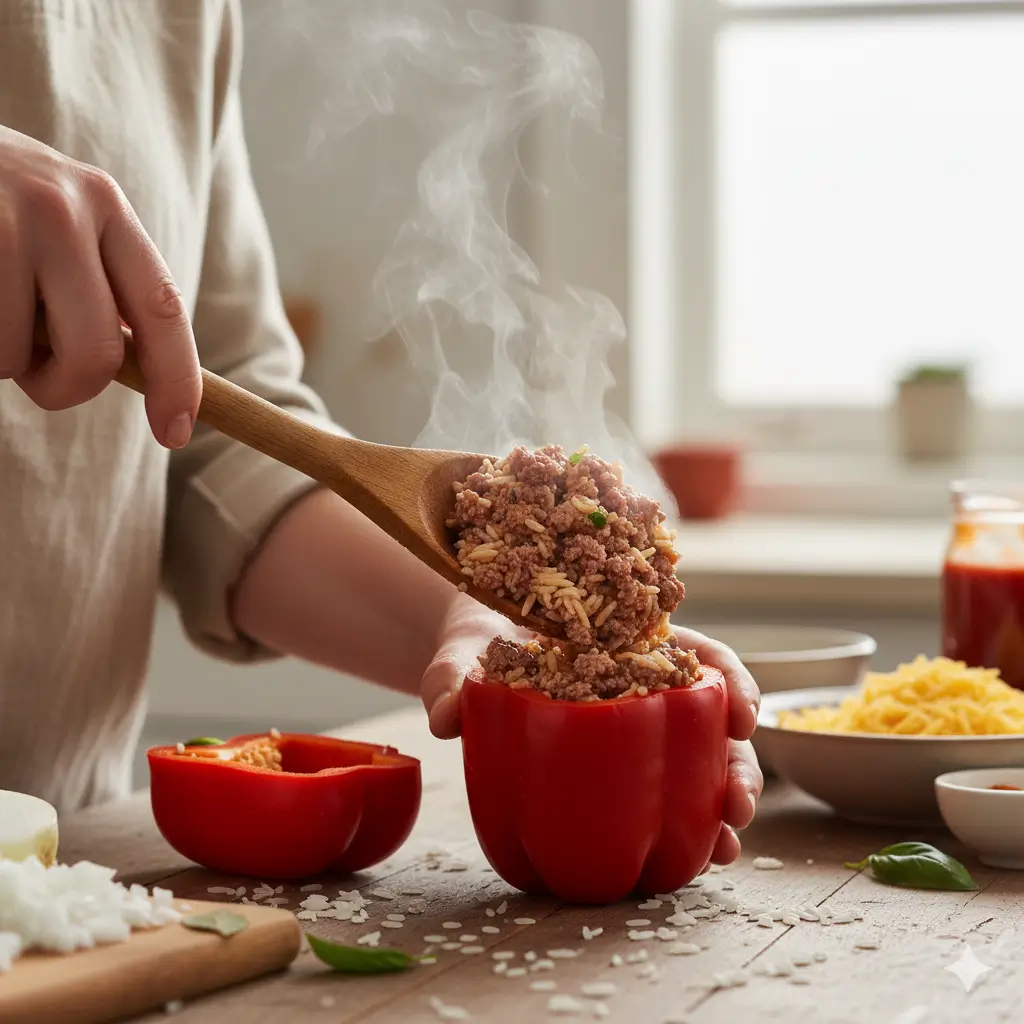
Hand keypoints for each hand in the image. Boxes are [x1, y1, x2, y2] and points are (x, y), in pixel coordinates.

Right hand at [0, 125, 200, 446]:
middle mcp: (63, 207)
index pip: (163, 309)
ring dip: (1, 359)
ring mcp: (4, 220)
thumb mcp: (55, 222)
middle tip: (32, 371)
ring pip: (16, 357)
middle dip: (65, 387)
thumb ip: (96, 284)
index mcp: (106, 206)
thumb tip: (143, 375)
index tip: (175, 432)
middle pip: (96, 354)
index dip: (177, 380)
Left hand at [420, 603, 763, 865]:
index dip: (728, 680)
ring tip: (723, 848)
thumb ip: (453, 675)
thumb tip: (446, 718)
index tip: (742, 713)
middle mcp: (641, 684)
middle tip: (739, 805)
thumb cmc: (477, 641)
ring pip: (696, 763)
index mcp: (623, 639)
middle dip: (738, 763)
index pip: (695, 652)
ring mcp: (632, 729)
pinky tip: (690, 859)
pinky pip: (659, 794)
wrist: (465, 661)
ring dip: (719, 807)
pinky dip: (681, 825)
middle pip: (709, 719)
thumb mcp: (463, 651)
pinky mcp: (615, 767)